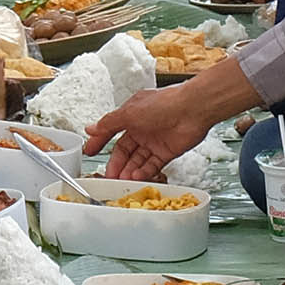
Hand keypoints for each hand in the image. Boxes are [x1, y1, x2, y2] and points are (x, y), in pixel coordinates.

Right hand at [84, 77, 222, 176]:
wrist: (193, 109)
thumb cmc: (164, 104)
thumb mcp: (128, 113)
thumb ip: (108, 124)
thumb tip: (90, 128)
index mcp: (132, 115)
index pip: (111, 132)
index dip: (100, 143)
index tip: (91, 152)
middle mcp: (143, 128)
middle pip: (125, 151)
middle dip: (117, 164)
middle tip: (109, 176)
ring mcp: (155, 141)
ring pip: (138, 160)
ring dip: (129, 170)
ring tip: (123, 180)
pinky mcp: (167, 151)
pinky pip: (152, 165)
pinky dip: (144, 172)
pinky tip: (137, 176)